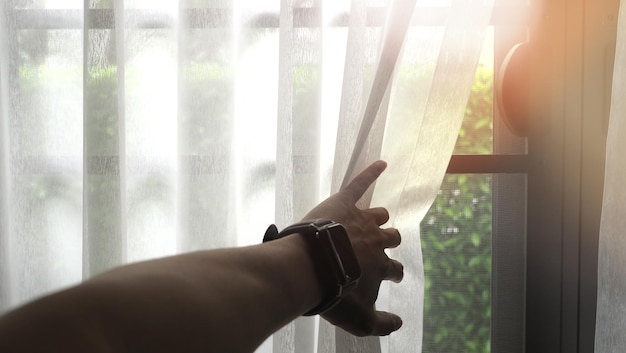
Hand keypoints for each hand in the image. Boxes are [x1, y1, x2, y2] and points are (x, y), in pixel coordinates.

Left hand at [302, 160, 403, 335]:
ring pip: (379, 215)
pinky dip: (371, 172)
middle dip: (389, 242)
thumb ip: (381, 325)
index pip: (395, 268)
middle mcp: (376, 240)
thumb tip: (399, 325)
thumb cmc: (334, 293)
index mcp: (380, 265)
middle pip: (391, 237)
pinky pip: (360, 184)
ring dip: (378, 218)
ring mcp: (361, 219)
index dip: (393, 272)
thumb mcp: (359, 321)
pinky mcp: (344, 202)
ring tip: (374, 219)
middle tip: (381, 246)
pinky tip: (381, 163)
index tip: (392, 275)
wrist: (311, 268)